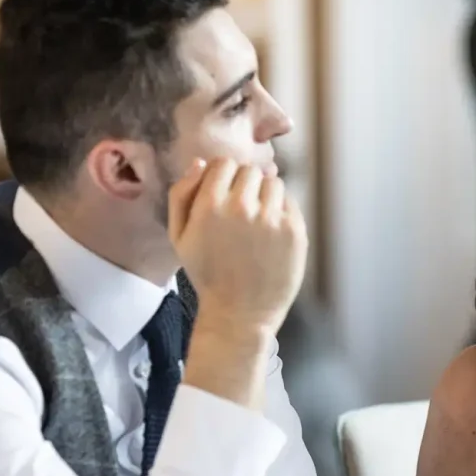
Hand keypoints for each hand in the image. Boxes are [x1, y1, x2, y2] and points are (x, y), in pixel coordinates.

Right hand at [168, 157, 307, 333]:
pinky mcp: (295, 230)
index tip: (225, 193)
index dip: (225, 176)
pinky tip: (272, 233)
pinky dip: (282, 211)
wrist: (240, 312)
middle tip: (242, 211)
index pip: (225, 163)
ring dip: (266, 195)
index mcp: (210, 205)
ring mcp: (272, 218)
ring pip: (273, 182)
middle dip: (246, 185)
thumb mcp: (179, 236)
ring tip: (258, 222)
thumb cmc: (207, 273)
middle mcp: (242, 207)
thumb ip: (182, 194)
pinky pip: (290, 202)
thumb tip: (200, 163)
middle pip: (251, 171)